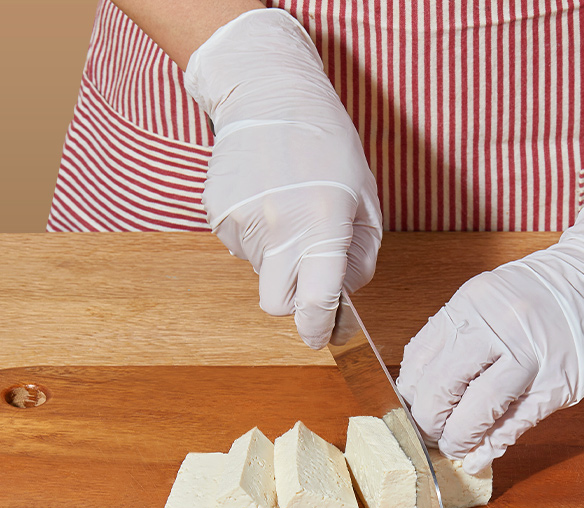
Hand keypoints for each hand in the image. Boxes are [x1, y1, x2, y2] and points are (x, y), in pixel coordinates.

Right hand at [184, 8, 380, 347]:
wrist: (269, 95)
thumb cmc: (327, 144)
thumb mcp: (365, 198)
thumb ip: (360, 254)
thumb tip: (343, 295)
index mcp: (322, 224)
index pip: (316, 301)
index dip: (320, 329)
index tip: (322, 336)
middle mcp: (279, 228)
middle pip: (276, 303)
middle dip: (292, 300)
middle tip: (306, 270)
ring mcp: (242, 222)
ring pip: (260, 270)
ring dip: (276, 254)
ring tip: (287, 206)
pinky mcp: (218, 214)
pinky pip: (240, 246)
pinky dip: (256, 234)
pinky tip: (266, 197)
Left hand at [396, 195, 583, 474]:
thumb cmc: (549, 288)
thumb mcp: (493, 295)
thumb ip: (461, 334)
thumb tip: (427, 384)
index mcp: (473, 304)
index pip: (421, 359)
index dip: (411, 393)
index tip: (411, 407)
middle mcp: (497, 329)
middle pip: (442, 390)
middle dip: (429, 422)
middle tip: (431, 433)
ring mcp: (531, 358)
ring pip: (476, 413)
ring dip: (459, 439)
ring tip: (456, 447)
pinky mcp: (559, 384)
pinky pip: (516, 424)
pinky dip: (493, 444)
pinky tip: (482, 454)